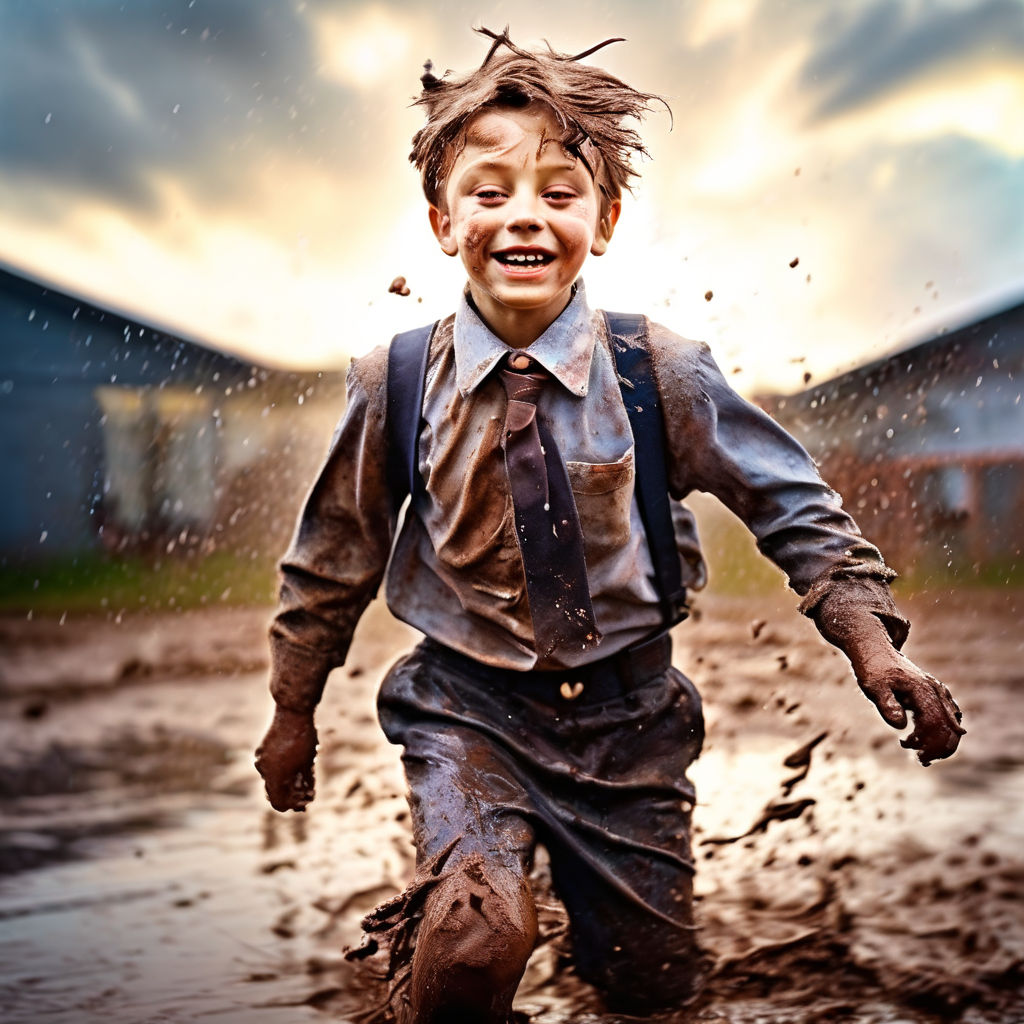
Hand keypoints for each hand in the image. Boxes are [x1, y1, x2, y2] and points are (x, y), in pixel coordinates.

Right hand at [255, 707, 317, 810]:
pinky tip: (295, 766)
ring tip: (306, 779)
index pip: (278, 803)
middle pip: (275, 792)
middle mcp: (264, 770)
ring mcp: (261, 759)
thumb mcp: (307, 762)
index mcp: (274, 776)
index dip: (293, 805)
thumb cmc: (303, 738)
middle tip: (308, 793)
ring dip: (288, 782)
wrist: (292, 712)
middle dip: (292, 795)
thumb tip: (307, 794)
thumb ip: (305, 780)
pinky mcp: (262, 750)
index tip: (306, 802)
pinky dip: (281, 770)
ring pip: (273, 778)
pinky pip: (270, 766)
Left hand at [856, 650, 963, 765]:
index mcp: (922, 690)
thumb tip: (900, 726)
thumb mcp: (873, 686)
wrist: (874, 650)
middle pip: (949, 726)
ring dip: (941, 742)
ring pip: (951, 722)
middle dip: (939, 748)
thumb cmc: (872, 668)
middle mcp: (935, 691)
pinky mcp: (935, 694)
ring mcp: (937, 692)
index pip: (935, 723)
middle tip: (921, 760)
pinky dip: (942, 731)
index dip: (930, 743)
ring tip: (920, 754)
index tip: (918, 756)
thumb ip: (886, 704)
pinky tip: (925, 740)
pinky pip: (948, 716)